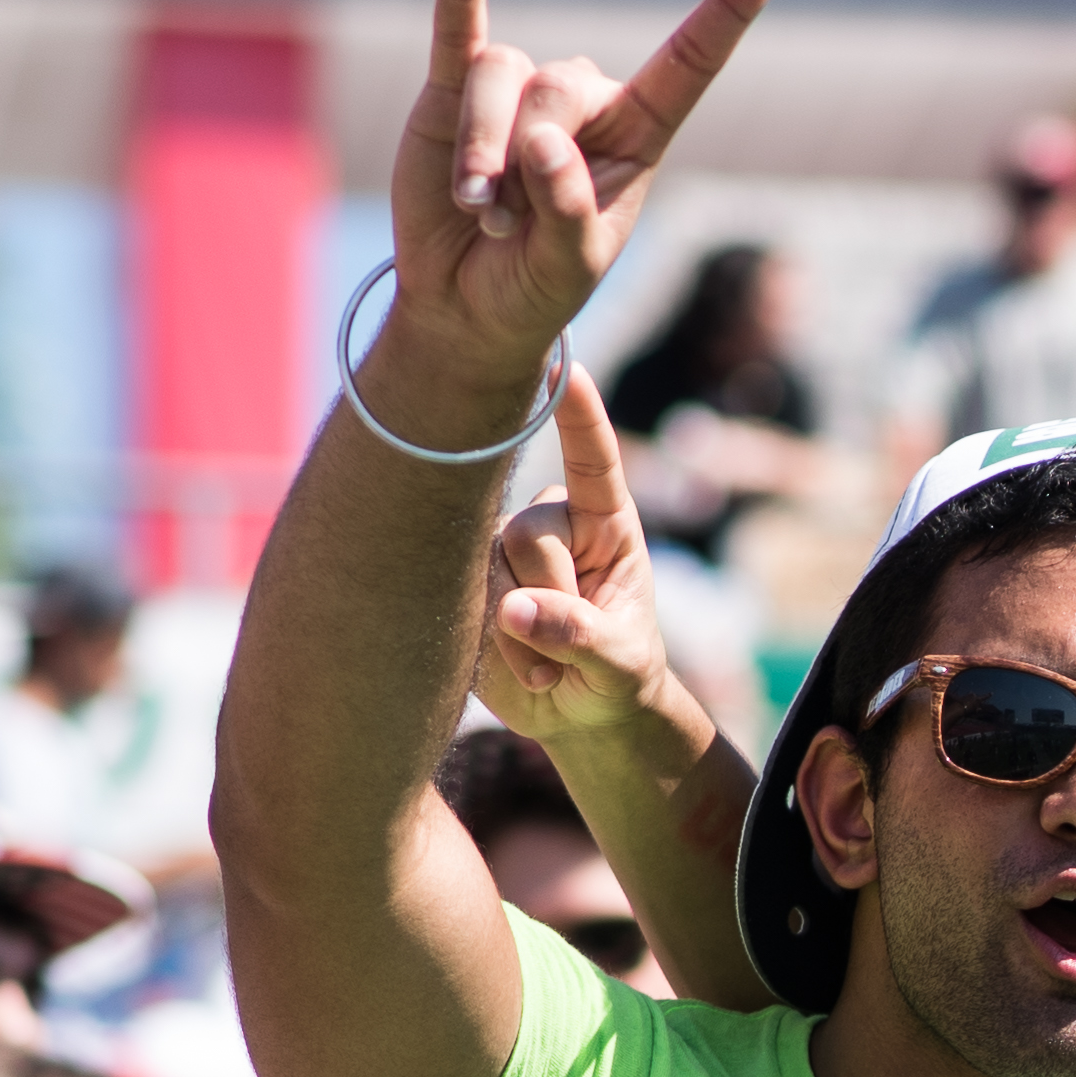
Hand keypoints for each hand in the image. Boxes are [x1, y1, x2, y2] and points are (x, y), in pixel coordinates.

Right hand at [369, 0, 781, 427]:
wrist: (463, 305)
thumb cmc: (533, 287)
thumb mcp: (568, 268)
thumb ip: (567, 210)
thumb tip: (542, 143)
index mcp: (638, 135)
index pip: (691, 63)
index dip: (728, 9)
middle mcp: (586, 102)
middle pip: (560, 84)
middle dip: (525, 159)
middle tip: (507, 224)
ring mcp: (519, 90)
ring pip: (502, 74)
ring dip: (481, 148)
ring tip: (477, 210)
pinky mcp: (453, 88)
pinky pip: (460, 25)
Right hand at [484, 376, 699, 756]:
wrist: (582, 713)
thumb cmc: (617, 673)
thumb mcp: (619, 662)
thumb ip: (579, 633)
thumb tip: (515, 608)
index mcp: (604, 522)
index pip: (592, 460)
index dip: (576, 414)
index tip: (563, 363)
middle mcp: (548, 522)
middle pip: (527, 537)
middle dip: (550, 601)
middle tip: (573, 648)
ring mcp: (499, 550)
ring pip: (487, 571)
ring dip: (517, 634)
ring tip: (548, 663)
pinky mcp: (462, 581)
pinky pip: (456, 599)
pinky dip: (489, 646)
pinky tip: (513, 662)